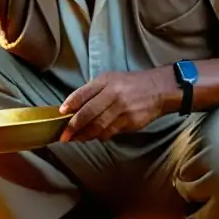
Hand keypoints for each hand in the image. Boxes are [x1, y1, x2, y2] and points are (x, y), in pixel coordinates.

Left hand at [58, 68, 177, 141]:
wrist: (158, 89)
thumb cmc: (130, 84)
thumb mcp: (111, 79)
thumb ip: (93, 91)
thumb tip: (73, 108)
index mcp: (106, 82)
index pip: (83, 93)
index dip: (70, 104)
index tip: (60, 113)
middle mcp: (113, 94)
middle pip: (88, 113)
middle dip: (73, 126)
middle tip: (64, 135)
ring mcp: (122, 109)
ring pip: (98, 126)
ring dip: (85, 135)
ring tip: (76, 139)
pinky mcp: (130, 122)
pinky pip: (111, 132)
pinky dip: (100, 136)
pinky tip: (94, 137)